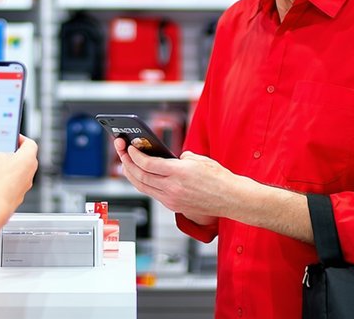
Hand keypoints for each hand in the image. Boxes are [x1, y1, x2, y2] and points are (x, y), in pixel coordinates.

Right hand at [0, 135, 37, 212]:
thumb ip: (3, 153)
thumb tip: (4, 156)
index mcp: (29, 157)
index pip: (30, 143)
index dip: (21, 139)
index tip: (13, 138)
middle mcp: (31, 170)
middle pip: (26, 157)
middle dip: (14, 153)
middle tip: (3, 151)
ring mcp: (27, 182)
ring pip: (21, 170)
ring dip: (11, 167)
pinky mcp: (21, 192)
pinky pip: (16, 181)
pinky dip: (9, 178)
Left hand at [113, 138, 227, 222]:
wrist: (231, 199)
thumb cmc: (219, 178)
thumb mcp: (199, 159)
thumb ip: (180, 158)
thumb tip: (168, 158)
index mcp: (179, 172)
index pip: (147, 163)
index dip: (134, 155)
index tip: (129, 147)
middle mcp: (173, 188)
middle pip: (140, 176)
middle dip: (127, 163)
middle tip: (122, 152)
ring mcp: (172, 199)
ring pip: (143, 187)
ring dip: (131, 175)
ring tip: (126, 163)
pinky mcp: (173, 206)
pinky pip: (152, 194)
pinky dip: (143, 184)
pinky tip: (140, 176)